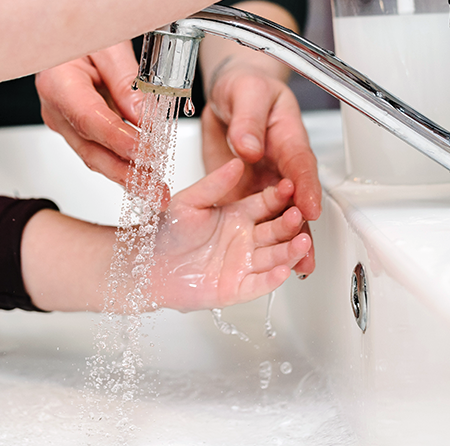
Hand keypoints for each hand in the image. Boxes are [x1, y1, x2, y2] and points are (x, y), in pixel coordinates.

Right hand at [36, 41, 142, 183]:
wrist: (63, 33)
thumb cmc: (81, 30)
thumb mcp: (108, 44)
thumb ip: (126, 78)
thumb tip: (144, 115)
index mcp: (58, 83)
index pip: (90, 120)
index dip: (119, 140)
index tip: (146, 154)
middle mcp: (56, 109)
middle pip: (91, 149)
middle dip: (127, 174)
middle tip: (157, 191)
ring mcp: (63, 122)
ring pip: (95, 155)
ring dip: (127, 175)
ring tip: (155, 190)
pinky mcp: (75, 127)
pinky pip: (100, 148)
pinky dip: (123, 162)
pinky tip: (143, 174)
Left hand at [150, 159, 310, 311]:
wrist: (147, 264)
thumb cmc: (167, 231)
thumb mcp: (190, 201)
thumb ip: (214, 184)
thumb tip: (236, 162)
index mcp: (239, 214)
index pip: (267, 204)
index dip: (280, 196)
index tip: (289, 186)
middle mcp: (246, 238)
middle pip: (276, 230)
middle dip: (290, 223)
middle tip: (299, 214)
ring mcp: (244, 263)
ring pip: (274, 257)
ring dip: (291, 251)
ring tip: (303, 243)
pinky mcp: (237, 288)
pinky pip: (259, 284)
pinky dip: (273, 279)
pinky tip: (285, 270)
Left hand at [200, 59, 317, 275]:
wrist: (226, 95)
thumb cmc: (244, 88)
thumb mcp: (245, 94)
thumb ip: (247, 120)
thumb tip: (248, 147)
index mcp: (286, 137)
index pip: (299, 164)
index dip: (306, 187)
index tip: (309, 206)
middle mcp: (281, 165)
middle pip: (298, 198)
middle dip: (304, 224)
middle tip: (305, 246)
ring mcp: (266, 182)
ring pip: (283, 216)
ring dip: (291, 240)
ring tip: (299, 266)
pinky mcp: (248, 195)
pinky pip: (260, 220)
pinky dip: (268, 242)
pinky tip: (273, 263)